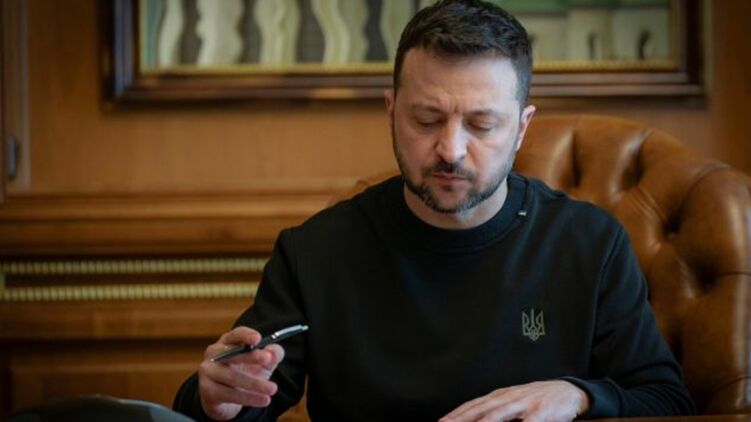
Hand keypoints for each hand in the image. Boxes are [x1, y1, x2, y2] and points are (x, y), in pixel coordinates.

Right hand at [198, 327, 285, 420]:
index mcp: (228, 341)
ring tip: (272, 389)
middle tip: (268, 360)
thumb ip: (273, 354)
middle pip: (232, 353)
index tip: (258, 339)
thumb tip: (273, 353)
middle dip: (251, 356)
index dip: (246, 335)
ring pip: (231, 376)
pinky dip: (248, 397)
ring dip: (254, 383)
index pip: (236, 334)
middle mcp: (214, 353)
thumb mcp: (263, 362)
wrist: (228, 399)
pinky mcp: (207, 390)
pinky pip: (228, 394)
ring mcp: (208, 371)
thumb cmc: (246, 372)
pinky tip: (263, 400)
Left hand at [440, 380, 589, 421]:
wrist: (567, 391)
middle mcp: (507, 399)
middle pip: (480, 410)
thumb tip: (472, 418)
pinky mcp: (541, 413)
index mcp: (499, 397)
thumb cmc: (535, 400)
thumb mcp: (512, 403)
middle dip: (461, 419)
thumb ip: (493, 412)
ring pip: (498, 415)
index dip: (455, 415)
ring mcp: (524, 405)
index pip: (472, 406)